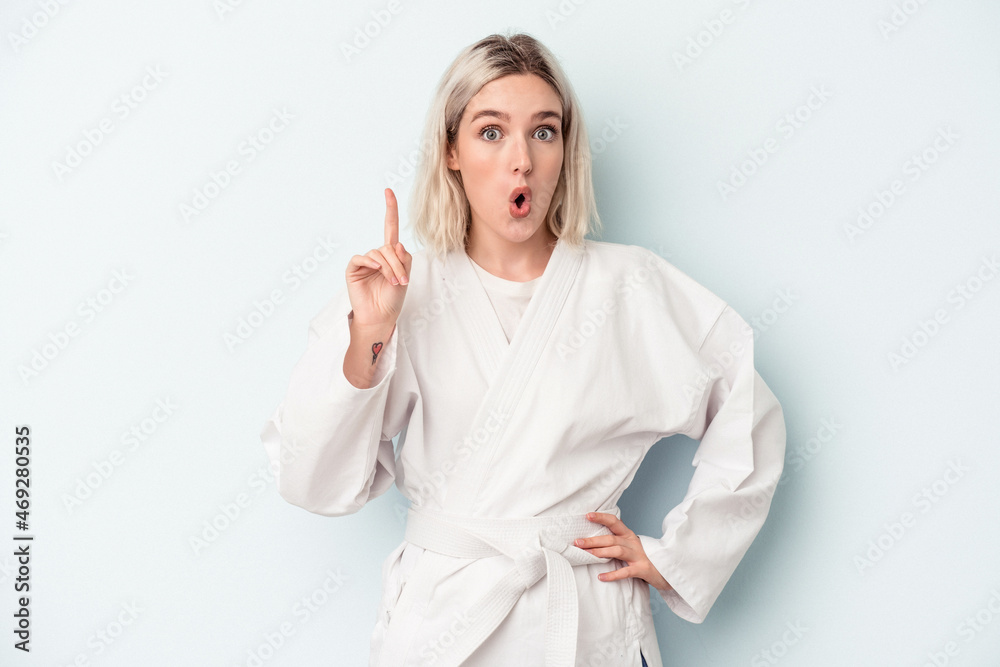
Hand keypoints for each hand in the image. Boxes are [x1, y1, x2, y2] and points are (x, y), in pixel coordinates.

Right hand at [346, 188, 411, 326]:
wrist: (381, 316)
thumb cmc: (393, 298)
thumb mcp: (406, 277)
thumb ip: (404, 259)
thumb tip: (395, 243)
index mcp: (390, 254)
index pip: (390, 227)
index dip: (390, 209)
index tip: (388, 190)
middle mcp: (377, 255)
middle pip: (389, 247)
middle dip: (398, 263)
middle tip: (401, 281)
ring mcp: (365, 261)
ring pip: (379, 254)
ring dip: (389, 268)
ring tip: (393, 283)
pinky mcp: (353, 269)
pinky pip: (362, 258)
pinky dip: (371, 262)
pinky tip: (377, 269)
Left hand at [574, 512, 672, 592]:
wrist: (666, 571)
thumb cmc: (643, 558)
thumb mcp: (630, 546)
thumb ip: (615, 542)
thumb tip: (591, 540)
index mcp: (629, 535)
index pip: (614, 522)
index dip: (601, 517)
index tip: (587, 515)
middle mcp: (633, 542)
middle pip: (611, 538)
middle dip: (593, 540)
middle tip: (577, 542)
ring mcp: (639, 555)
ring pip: (617, 551)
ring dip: (600, 552)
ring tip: (586, 554)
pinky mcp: (642, 569)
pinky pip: (626, 572)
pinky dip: (613, 575)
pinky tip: (601, 577)